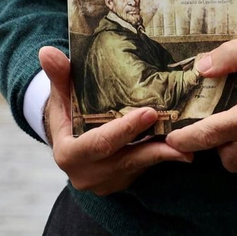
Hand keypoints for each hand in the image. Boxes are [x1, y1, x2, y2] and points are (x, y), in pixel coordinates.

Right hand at [38, 46, 192, 194]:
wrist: (69, 140)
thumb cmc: (67, 110)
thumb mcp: (61, 94)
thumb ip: (58, 75)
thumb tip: (47, 52)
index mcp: (68, 155)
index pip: (99, 143)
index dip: (124, 130)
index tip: (149, 112)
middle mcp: (86, 175)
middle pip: (124, 159)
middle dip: (153, 145)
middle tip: (179, 129)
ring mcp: (105, 183)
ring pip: (138, 168)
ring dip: (164, 156)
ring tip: (189, 146)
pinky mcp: (121, 184)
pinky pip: (143, 171)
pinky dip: (161, 158)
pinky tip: (182, 149)